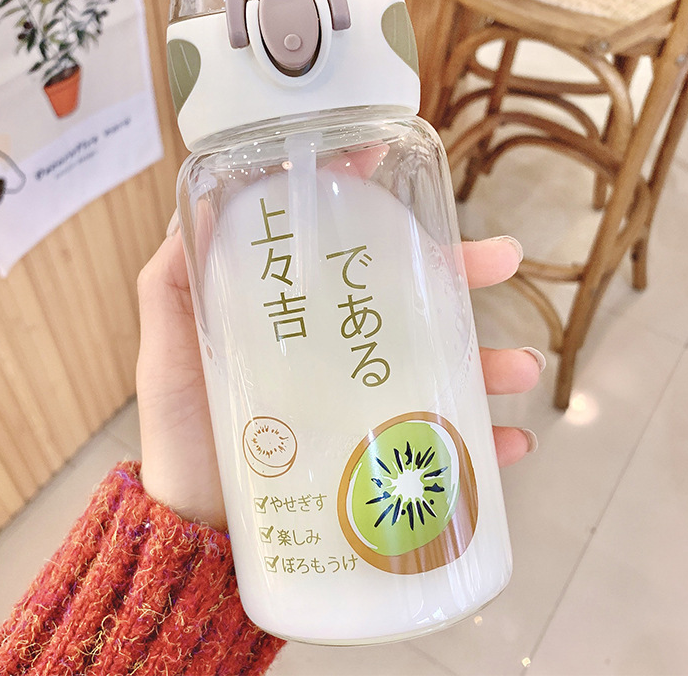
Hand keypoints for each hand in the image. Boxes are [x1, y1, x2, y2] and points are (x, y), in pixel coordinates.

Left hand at [137, 230, 540, 530]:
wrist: (196, 528)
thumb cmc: (179, 434)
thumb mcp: (167, 351)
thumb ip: (168, 286)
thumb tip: (196, 206)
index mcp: (293, 313)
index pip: (335, 244)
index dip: (361, 197)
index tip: (386, 159)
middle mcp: (335, 345)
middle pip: (407, 295)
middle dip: (460, 272)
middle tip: (503, 261)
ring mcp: (361, 398)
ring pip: (440, 364)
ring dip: (489, 360)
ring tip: (521, 368)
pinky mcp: (377, 451)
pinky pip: (440, 441)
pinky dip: (481, 445)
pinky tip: (511, 446)